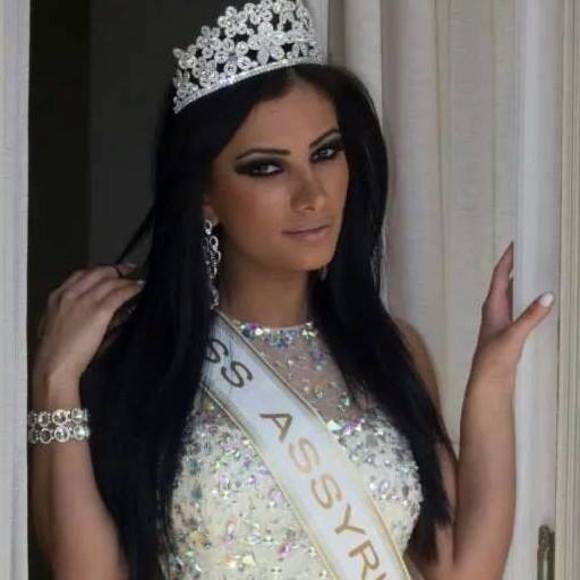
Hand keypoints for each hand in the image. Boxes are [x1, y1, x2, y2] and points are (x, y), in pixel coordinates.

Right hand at [32, 263, 143, 390]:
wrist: (55, 365)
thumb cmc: (58, 352)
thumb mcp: (62, 325)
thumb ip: (79, 314)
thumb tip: (101, 310)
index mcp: (57, 297)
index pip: (81, 274)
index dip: (98, 270)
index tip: (109, 271)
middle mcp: (70, 294)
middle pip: (97, 273)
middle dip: (115, 270)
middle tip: (128, 269)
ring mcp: (85, 301)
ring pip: (110, 281)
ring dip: (126, 280)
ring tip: (136, 281)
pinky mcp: (99, 311)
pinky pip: (120, 294)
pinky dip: (131, 289)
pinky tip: (139, 289)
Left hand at [469, 241, 554, 389]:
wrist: (488, 383)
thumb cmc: (494, 359)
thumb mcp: (514, 336)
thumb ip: (530, 316)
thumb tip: (548, 295)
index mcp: (492, 306)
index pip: (499, 275)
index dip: (508, 258)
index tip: (517, 243)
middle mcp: (495, 310)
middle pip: (506, 282)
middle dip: (518, 268)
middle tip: (534, 254)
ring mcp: (501, 321)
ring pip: (513, 296)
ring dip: (524, 284)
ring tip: (540, 272)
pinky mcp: (508, 332)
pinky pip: (519, 309)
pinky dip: (529, 301)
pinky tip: (541, 303)